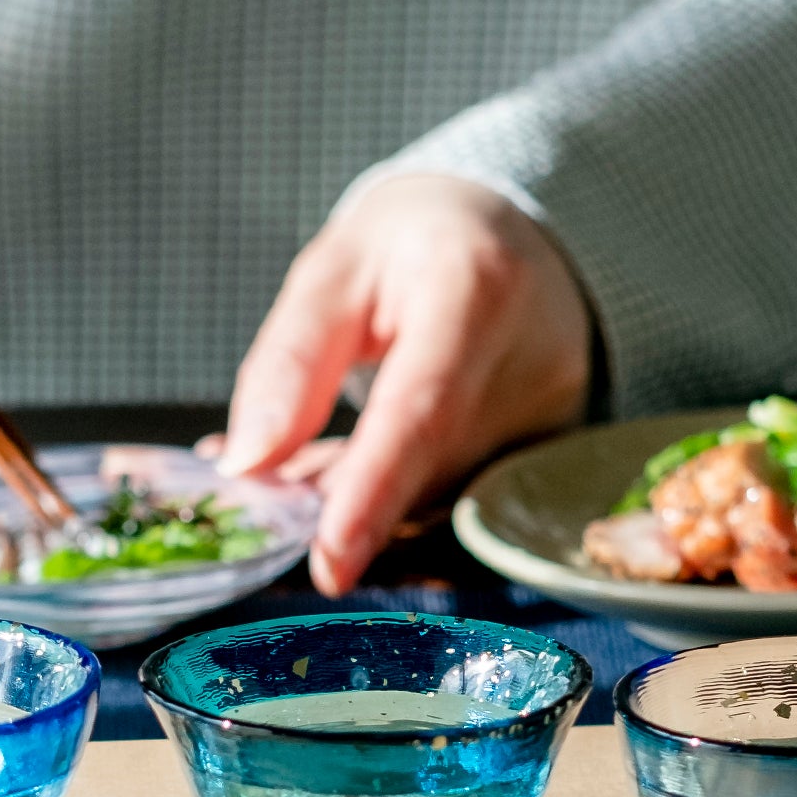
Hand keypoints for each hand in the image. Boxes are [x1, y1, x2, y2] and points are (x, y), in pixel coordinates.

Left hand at [218, 175, 592, 593]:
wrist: (507, 232)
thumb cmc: (412, 243)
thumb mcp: (333, 271)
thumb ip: (289, 365)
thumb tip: (247, 466)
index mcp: (475, 288)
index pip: (421, 411)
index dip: (373, 492)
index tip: (330, 564)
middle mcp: (531, 360)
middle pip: (424, 468)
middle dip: (337, 500)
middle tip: (265, 500)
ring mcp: (549, 414)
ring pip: (433, 493)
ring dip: (358, 496)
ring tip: (300, 463)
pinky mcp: (546, 448)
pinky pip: (451, 491)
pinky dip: (391, 493)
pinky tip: (347, 473)